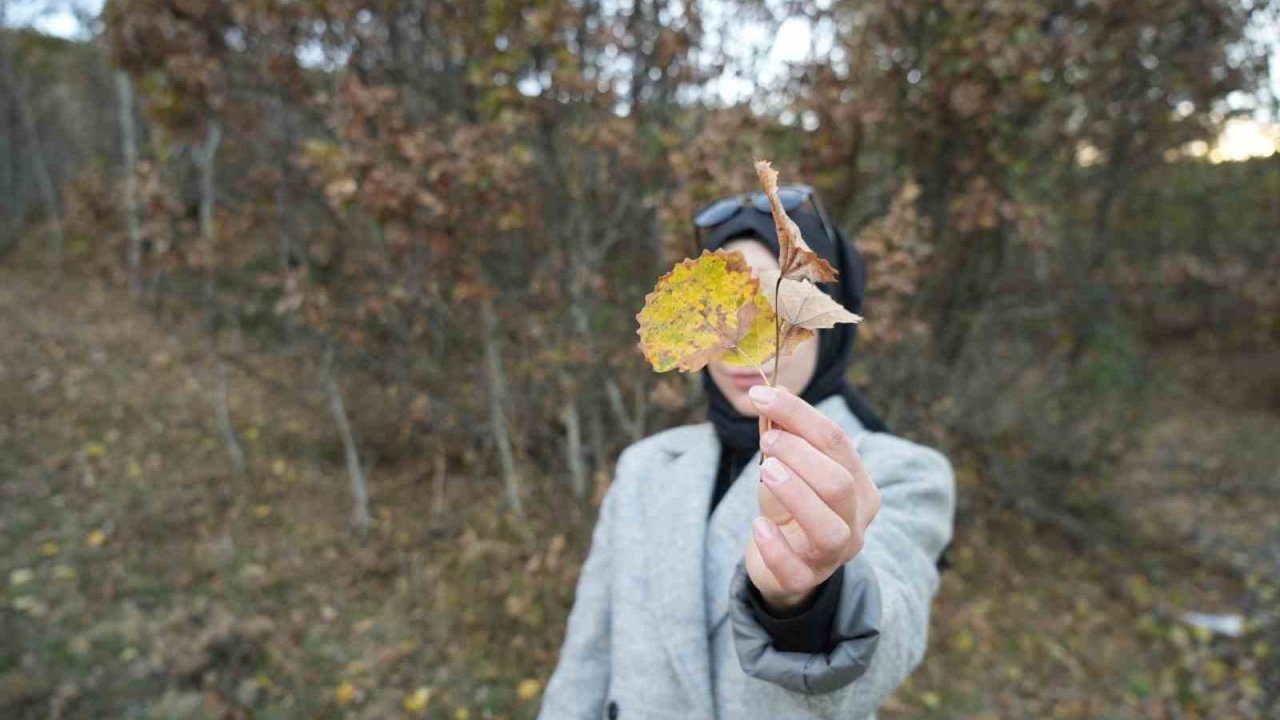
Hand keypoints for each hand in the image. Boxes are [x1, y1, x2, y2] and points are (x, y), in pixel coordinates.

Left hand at [744, 385, 880, 613]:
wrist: (781, 563)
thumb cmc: (789, 506)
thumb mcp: (785, 467)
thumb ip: (783, 434)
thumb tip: (774, 392)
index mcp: (859, 486)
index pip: (836, 442)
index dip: (798, 414)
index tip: (761, 395)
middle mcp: (855, 521)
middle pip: (839, 483)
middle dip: (801, 455)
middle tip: (767, 441)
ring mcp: (833, 555)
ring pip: (828, 528)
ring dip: (796, 494)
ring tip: (765, 470)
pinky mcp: (805, 581)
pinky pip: (794, 568)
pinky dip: (774, 545)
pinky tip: (758, 526)